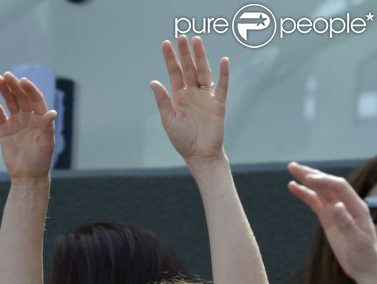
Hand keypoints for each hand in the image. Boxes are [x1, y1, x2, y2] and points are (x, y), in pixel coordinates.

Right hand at [0, 72, 56, 179]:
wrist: (27, 176)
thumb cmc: (40, 161)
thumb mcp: (46, 145)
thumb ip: (48, 128)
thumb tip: (52, 113)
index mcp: (41, 118)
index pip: (35, 98)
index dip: (29, 89)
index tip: (22, 81)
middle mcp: (29, 117)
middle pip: (21, 97)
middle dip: (14, 86)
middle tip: (6, 76)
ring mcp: (16, 122)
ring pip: (9, 102)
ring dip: (4, 90)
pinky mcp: (4, 129)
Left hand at [150, 35, 228, 164]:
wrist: (199, 155)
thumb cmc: (182, 140)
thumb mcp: (169, 120)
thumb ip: (163, 101)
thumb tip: (153, 82)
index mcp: (179, 97)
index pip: (174, 73)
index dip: (170, 59)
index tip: (165, 43)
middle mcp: (192, 93)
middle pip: (189, 68)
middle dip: (185, 53)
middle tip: (182, 36)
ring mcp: (206, 97)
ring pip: (204, 72)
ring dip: (201, 57)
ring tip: (197, 41)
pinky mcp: (218, 104)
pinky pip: (222, 86)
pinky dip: (224, 74)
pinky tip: (223, 61)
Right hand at [288, 162, 376, 283]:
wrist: (365, 267)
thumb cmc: (366, 255)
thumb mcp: (358, 241)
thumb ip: (347, 223)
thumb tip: (336, 206)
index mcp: (356, 207)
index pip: (339, 187)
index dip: (324, 181)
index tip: (309, 179)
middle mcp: (346, 204)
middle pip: (327, 184)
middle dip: (311, 174)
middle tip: (293, 167)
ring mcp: (336, 211)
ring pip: (319, 191)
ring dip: (306, 180)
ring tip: (291, 170)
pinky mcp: (328, 219)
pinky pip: (314, 203)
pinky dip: (304, 194)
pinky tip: (294, 188)